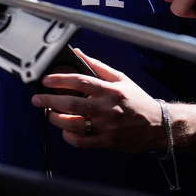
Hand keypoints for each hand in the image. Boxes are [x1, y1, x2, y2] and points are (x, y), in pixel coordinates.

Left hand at [31, 50, 163, 152]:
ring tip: (48, 113)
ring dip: (55, 119)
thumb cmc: (137, 101)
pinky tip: (64, 129)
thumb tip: (78, 54)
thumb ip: (98, 67)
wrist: (159, 126)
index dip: (59, 80)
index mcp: (111, 91)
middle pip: (71, 104)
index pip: (80, 82)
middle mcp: (108, 109)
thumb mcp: (121, 79)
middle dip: (49, 101)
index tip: (46, 80)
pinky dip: (68, 136)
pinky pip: (81, 142)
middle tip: (37, 99)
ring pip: (73, 124)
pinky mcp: (107, 142)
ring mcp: (107, 127)